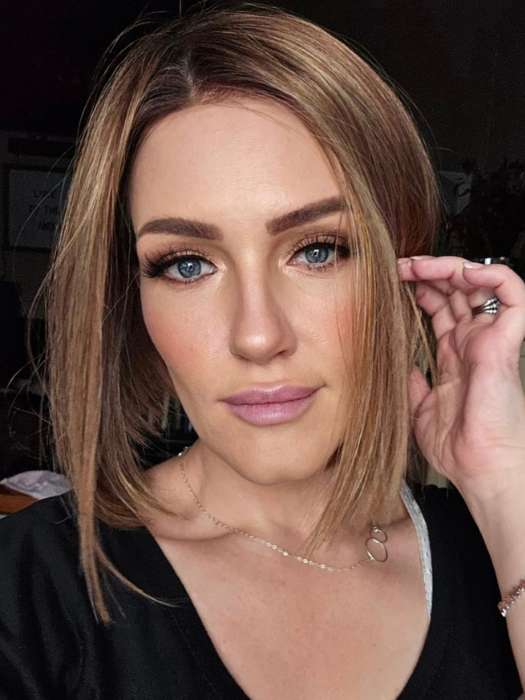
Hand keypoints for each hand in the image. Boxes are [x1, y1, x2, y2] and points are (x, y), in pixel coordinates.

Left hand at [398, 255, 524, 504]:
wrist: (479, 466)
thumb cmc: (457, 446)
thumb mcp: (419, 407)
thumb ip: (412, 380)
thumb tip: (399, 362)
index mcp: (456, 355)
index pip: (441, 308)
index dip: (420, 289)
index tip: (393, 282)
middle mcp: (474, 342)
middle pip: (455, 291)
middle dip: (427, 273)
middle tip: (400, 267)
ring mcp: (490, 338)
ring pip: (478, 283)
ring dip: (448, 267)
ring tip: (418, 265)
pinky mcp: (507, 339)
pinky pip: (512, 292)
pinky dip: (489, 274)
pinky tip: (460, 273)